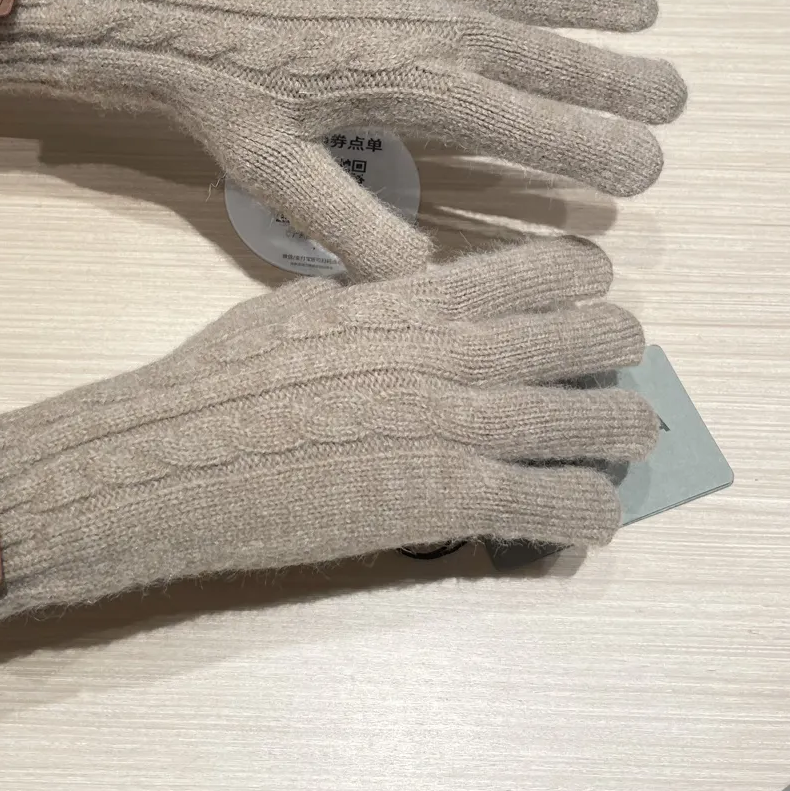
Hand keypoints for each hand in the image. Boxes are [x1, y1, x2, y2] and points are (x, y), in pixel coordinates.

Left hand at [0, 0, 687, 279]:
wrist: (172, 5)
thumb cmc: (225, 98)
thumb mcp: (280, 180)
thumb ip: (356, 233)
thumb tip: (427, 283)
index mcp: (427, 95)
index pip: (547, 130)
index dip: (606, 156)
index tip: (643, 176)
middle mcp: (449, 28)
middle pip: (570, 58)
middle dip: (630, 85)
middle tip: (671, 103)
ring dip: (604, 5)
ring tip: (646, 18)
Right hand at [0, 238, 657, 660]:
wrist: (173, 462)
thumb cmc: (219, 382)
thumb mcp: (295, 309)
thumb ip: (366, 301)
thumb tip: (394, 300)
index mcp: (421, 297)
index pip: (563, 264)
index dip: (585, 291)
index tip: (570, 317)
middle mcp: (461, 350)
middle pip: (609, 336)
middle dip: (610, 366)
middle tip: (583, 393)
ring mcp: (466, 425)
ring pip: (616, 421)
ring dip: (615, 444)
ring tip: (588, 462)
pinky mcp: (457, 502)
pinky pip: (576, 507)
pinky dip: (582, 519)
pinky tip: (553, 526)